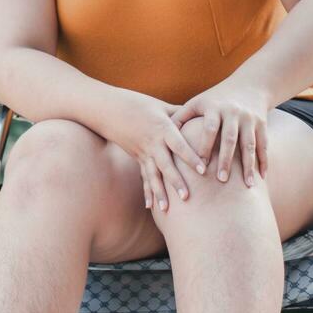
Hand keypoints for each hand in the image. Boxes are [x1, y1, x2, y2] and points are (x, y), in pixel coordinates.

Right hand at [106, 92, 207, 212]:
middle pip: (166, 165)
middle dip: (176, 182)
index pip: (179, 145)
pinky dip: (147, 192)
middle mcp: (152, 144)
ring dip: (160, 193)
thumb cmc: (139, 103)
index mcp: (162, 128)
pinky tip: (151, 207)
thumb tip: (204, 119)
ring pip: (153, 176)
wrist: (109, 110)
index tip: (203, 169)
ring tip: (166, 209)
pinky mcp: (137, 158)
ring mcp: (143, 153)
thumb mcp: (162, 106)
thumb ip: (182, 115)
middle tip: (186, 197)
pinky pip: (144, 177)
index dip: (190, 157)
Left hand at [169, 81, 270, 185]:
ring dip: (249, 166)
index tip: (200, 169)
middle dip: (227, 160)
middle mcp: (234, 112)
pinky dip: (264, 161)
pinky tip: (262, 178)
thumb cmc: (214, 100)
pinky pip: (264, 145)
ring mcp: (250, 119)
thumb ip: (179, 118)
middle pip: (230, 139)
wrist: (250, 85)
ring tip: (247, 186)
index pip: (209, 129)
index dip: (204, 148)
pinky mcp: (262, 124)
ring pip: (250, 144)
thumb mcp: (196, 103)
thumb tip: (159, 137)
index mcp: (214, 108)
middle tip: (221, 180)